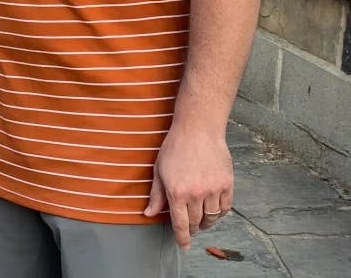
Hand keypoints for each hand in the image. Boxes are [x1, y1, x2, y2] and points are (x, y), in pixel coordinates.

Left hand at [143, 123, 232, 247]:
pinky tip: (214, 211)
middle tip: (190, 229)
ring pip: (212, 217)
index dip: (182, 238)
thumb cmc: (175, 148)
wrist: (198, 130)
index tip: (184, 246)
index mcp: (177, 192)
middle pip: (196, 222)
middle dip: (193, 229)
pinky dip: (220, 213)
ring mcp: (213, 190)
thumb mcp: (159, 170)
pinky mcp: (227, 184)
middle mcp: (196, 194)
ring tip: (202, 221)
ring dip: (207, 222)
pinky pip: (226, 207)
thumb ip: (156, 195)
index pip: (180, 224)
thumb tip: (148, 214)